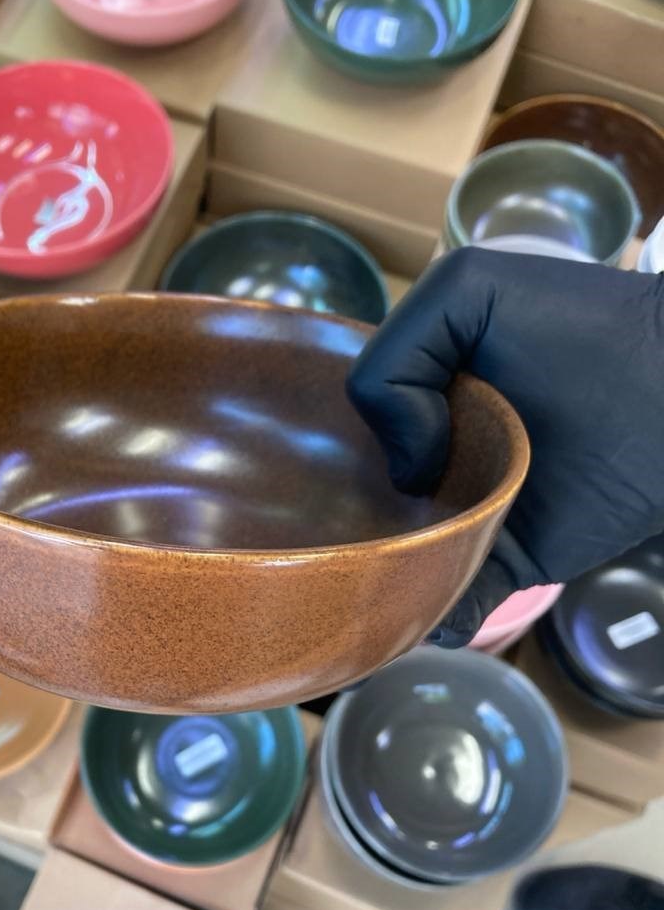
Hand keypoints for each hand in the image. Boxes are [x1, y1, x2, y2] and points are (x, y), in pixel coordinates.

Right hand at [347, 245, 663, 646]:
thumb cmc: (580, 330)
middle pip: (363, 500)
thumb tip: (406, 474)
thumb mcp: (466, 292)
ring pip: (403, 558)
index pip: (343, 429)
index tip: (330, 458)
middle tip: (339, 531)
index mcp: (414, 396)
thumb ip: (394, 358)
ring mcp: (472, 510)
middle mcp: (432, 455)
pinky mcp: (515, 557)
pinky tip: (424, 617)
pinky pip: (461, 602)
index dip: (330, 442)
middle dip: (347, 520)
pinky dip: (439, 618)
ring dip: (383, 576)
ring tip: (362, 586)